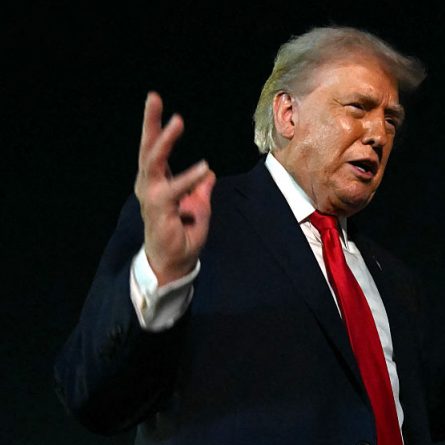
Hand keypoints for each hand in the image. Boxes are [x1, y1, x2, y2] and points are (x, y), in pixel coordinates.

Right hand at [134, 91, 215, 285]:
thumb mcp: (198, 207)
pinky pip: (175, 190)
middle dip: (150, 122)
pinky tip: (205, 168)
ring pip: (154, 161)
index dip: (156, 126)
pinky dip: (190, 178)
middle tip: (153, 97)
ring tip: (178, 120)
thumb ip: (201, 190)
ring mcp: (152, 196)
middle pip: (148, 148)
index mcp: (157, 182)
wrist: (175, 262)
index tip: (156, 101)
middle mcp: (150, 185)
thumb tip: (210, 175)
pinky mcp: (160, 209)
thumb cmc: (183, 234)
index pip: (155, 148)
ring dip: (166, 140)